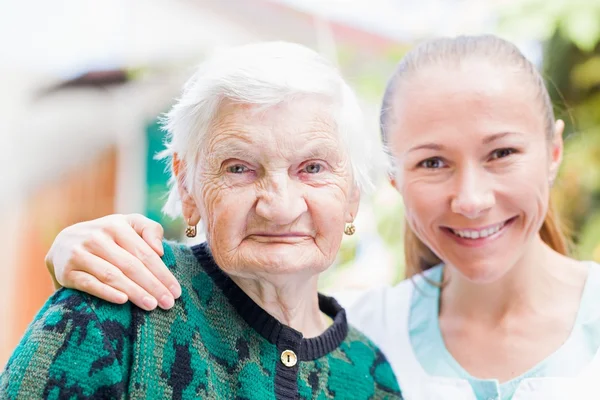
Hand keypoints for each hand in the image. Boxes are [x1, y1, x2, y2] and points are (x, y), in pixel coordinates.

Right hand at [45, 214, 181, 310]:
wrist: (63, 243)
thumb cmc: (108, 236)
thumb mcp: (128, 225)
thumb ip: (150, 229)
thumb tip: (160, 250)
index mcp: (116, 225)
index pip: (145, 253)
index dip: (162, 273)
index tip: (176, 291)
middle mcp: (97, 237)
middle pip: (131, 265)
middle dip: (153, 286)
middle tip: (168, 303)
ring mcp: (80, 253)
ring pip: (112, 275)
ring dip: (134, 292)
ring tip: (151, 305)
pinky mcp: (66, 271)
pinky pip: (90, 284)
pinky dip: (106, 292)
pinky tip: (123, 301)